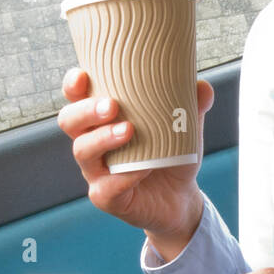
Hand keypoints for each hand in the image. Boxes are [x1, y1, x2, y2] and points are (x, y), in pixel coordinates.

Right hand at [56, 67, 214, 233]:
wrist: (179, 198)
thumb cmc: (171, 155)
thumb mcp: (185, 128)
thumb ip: (192, 106)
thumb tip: (203, 87)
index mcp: (102, 120)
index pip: (76, 97)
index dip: (73, 85)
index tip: (83, 75)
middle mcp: (92, 143)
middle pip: (69, 121)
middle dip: (86, 110)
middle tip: (112, 105)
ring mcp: (96, 171)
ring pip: (82, 151)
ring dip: (102, 139)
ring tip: (128, 131)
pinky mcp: (106, 197)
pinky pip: (106, 187)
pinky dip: (124, 176)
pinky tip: (143, 169)